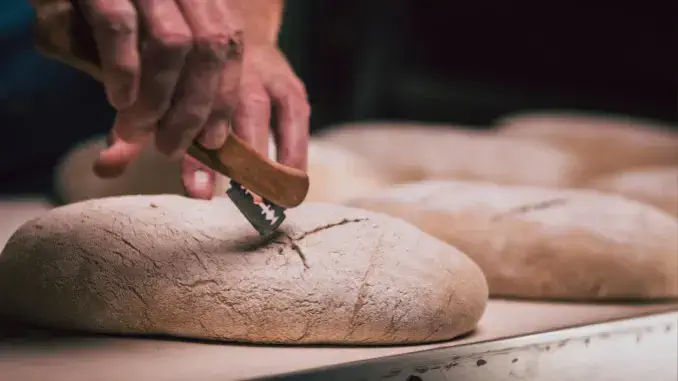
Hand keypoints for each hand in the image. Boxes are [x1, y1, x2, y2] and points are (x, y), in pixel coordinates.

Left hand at [94, 42, 309, 198]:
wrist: (223, 36)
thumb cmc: (182, 78)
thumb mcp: (153, 96)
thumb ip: (132, 131)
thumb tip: (104, 167)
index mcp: (189, 67)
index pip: (189, 107)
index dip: (190, 147)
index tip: (192, 188)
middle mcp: (228, 66)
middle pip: (224, 110)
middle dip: (228, 159)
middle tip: (230, 199)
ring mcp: (262, 74)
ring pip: (261, 112)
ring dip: (262, 157)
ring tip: (267, 201)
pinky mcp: (288, 85)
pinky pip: (294, 118)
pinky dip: (295, 150)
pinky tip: (292, 184)